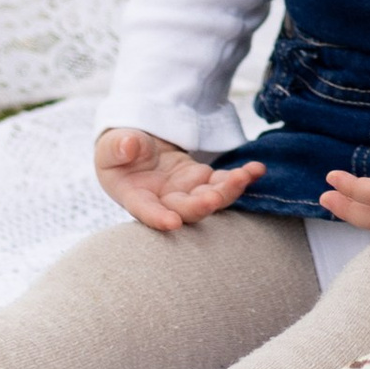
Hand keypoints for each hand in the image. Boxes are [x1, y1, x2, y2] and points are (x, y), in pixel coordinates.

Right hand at [96, 124, 259, 233]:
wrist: (138, 146)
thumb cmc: (119, 150)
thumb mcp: (112, 145)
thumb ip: (118, 147)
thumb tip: (130, 145)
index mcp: (135, 196)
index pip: (146, 210)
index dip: (158, 218)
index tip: (172, 223)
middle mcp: (164, 201)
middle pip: (185, 209)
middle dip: (202, 205)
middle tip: (214, 198)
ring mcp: (186, 192)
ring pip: (210, 198)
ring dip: (229, 190)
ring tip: (245, 176)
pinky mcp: (203, 181)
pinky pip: (223, 181)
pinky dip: (241, 177)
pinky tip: (257, 169)